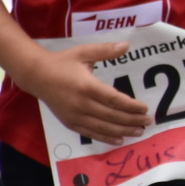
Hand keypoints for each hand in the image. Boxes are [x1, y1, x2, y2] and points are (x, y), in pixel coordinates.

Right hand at [18, 42, 150, 145]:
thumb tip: (126, 45)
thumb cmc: (62, 62)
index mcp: (87, 86)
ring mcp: (75, 115)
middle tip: (148, 121)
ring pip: (103, 128)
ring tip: (139, 132)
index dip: (131, 106)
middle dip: (132, 120)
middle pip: (112, 116)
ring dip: (123, 131)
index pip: (114, 100)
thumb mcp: (84, 52)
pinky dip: (106, 138)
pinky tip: (119, 140)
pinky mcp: (69, 122)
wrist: (36, 75)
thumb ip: (105, 50)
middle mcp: (81, 104)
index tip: (145, 109)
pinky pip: (90, 133)